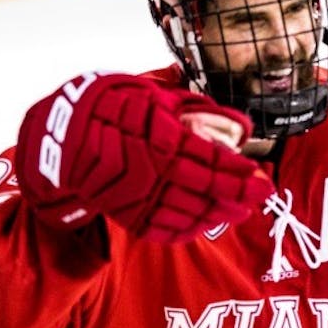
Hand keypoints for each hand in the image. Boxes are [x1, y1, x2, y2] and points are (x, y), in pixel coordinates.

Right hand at [15, 72, 273, 240]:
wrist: (64, 133)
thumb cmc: (117, 107)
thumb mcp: (158, 97)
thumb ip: (202, 111)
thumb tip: (243, 126)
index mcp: (161, 138)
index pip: (212, 161)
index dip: (240, 173)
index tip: (262, 178)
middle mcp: (151, 171)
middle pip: (205, 190)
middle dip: (238, 195)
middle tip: (262, 196)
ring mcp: (136, 196)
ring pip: (187, 214)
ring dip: (218, 214)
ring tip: (240, 210)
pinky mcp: (125, 214)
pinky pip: (163, 230)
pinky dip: (188, 229)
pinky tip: (206, 223)